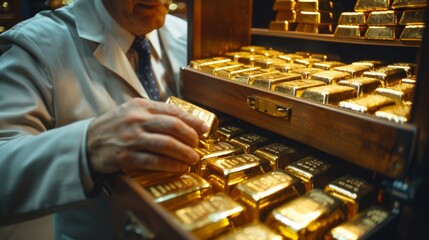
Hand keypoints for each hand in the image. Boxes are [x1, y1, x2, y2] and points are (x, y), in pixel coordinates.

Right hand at [86, 98, 208, 173]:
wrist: (87, 142)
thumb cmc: (115, 126)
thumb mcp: (133, 112)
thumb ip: (156, 114)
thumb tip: (186, 121)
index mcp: (141, 105)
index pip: (173, 111)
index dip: (192, 120)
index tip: (204, 129)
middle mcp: (136, 119)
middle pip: (173, 126)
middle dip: (191, 137)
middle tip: (198, 146)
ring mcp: (131, 138)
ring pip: (167, 144)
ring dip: (184, 153)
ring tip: (193, 158)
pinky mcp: (126, 156)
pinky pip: (155, 161)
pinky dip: (171, 165)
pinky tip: (179, 167)